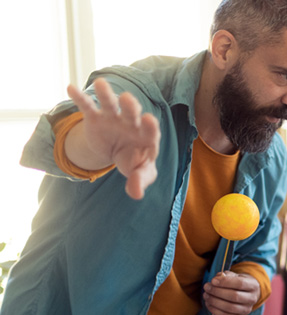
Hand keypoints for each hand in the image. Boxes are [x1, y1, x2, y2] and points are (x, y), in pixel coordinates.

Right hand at [66, 78, 159, 199]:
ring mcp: (113, 119)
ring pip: (111, 104)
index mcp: (147, 137)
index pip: (151, 130)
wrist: (116, 152)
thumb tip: (136, 194)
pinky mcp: (95, 118)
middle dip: (131, 106)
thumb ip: (140, 180)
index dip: (150, 126)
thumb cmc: (134, 161)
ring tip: (100, 84)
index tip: (148, 120)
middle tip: (127, 99)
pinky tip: (71, 89)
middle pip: (132, 113)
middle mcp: (131, 124)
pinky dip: (80, 98)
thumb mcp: (140, 173)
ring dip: (106, 95)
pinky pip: (87, 106)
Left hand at [203, 271, 260, 314]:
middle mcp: (252, 299)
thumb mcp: (234, 275)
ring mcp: (247, 310)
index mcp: (253, 285)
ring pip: (230, 307)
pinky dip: (215, 310)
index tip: (213, 281)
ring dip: (214, 301)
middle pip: (234, 296)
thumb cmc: (237, 282)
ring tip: (206, 295)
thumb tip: (216, 279)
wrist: (245, 294)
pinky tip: (208, 304)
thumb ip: (225, 275)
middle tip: (206, 287)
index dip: (225, 282)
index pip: (240, 283)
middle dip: (217, 292)